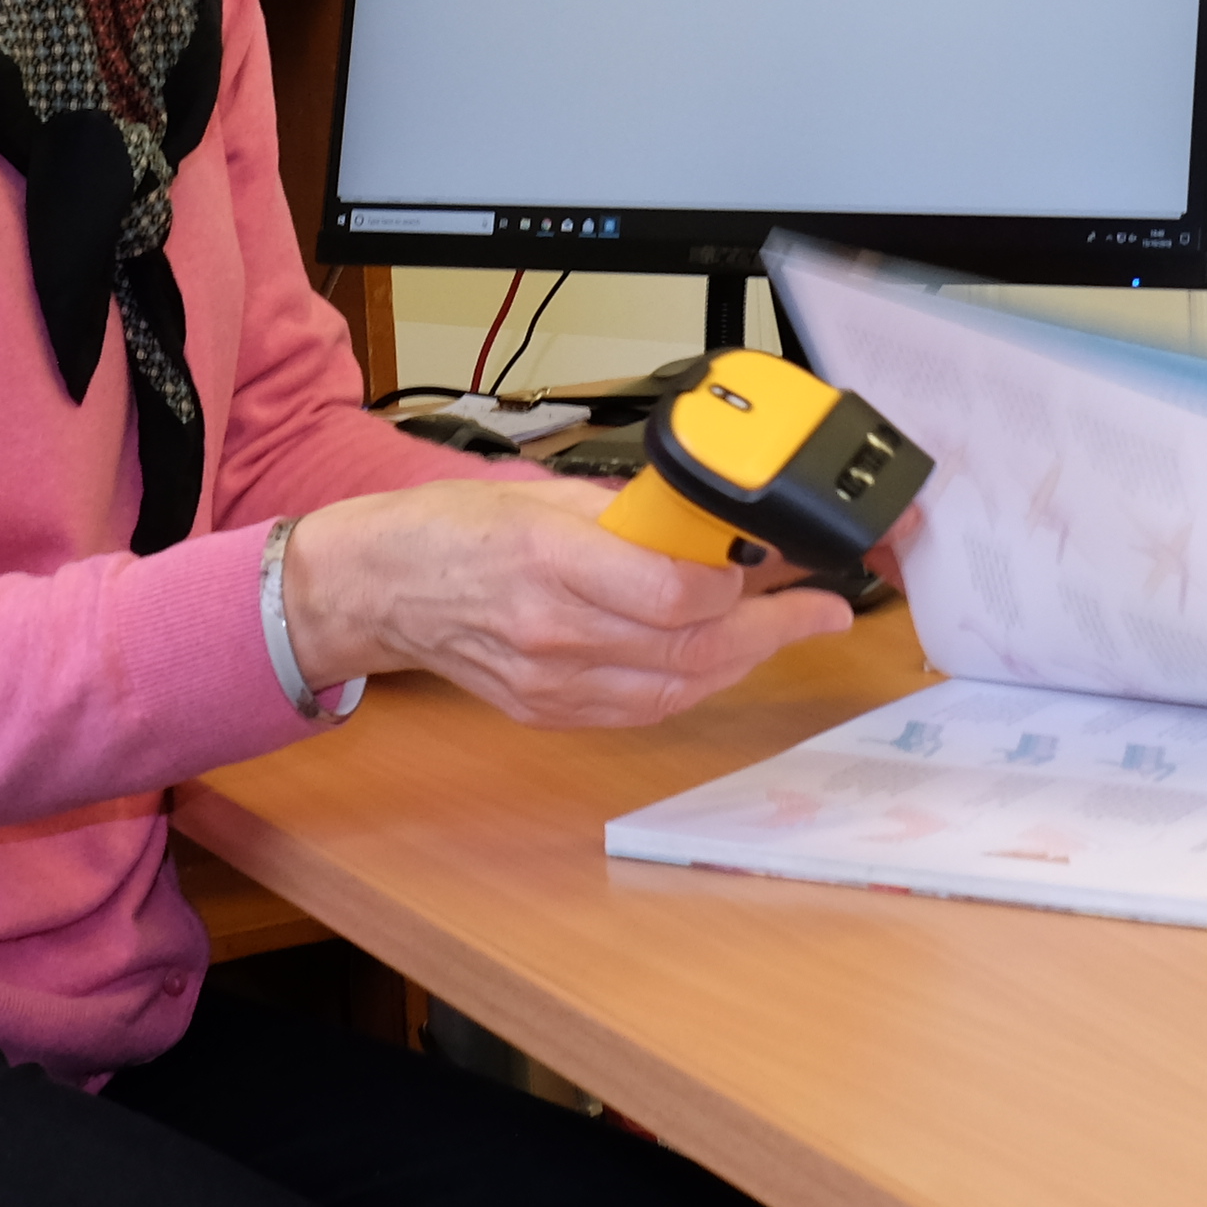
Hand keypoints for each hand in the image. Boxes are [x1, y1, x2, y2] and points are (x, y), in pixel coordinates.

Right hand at [280, 473, 849, 728]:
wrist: (382, 587)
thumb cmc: (456, 530)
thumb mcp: (546, 494)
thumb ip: (634, 517)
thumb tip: (715, 528)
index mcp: (550, 560)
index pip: (672, 596)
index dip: (736, 587)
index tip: (773, 564)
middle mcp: (552, 632)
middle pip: (689, 648)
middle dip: (772, 630)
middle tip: (824, 609)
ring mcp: (550, 683)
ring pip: (676, 688)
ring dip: (743, 661)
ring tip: (786, 632)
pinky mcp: (548, 712)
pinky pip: (643, 709)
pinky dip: (694, 686)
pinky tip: (723, 659)